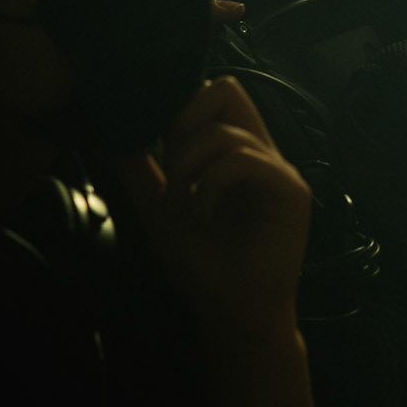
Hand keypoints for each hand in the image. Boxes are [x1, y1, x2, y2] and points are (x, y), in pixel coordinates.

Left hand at [113, 75, 311, 343]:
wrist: (231, 315)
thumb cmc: (202, 267)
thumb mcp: (159, 211)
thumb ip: (140, 171)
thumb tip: (115, 133)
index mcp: (236, 153)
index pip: (214, 96)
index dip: (181, 113)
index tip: (160, 157)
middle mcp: (261, 153)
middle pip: (228, 90)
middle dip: (185, 124)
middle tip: (172, 172)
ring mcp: (279, 170)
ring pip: (226, 132)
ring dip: (189, 168)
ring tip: (183, 207)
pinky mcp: (291, 192)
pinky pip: (245, 161)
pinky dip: (211, 185)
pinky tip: (203, 215)